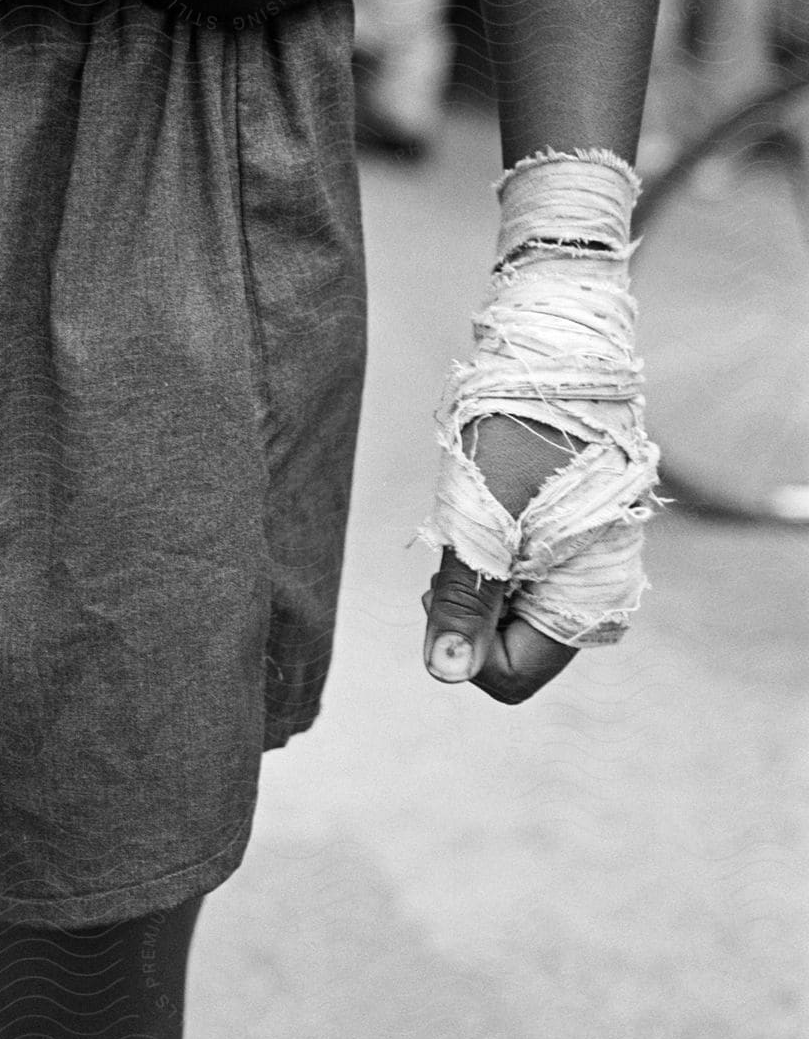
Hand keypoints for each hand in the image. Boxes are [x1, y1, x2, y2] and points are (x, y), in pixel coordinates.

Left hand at [422, 414, 579, 702]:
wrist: (552, 361)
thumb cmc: (519, 432)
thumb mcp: (481, 519)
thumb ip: (465, 600)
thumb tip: (446, 672)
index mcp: (586, 600)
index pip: (509, 676)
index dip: (465, 645)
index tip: (445, 584)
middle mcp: (593, 595)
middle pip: (508, 649)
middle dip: (470, 611)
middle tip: (463, 544)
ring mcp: (581, 568)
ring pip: (507, 613)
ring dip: (479, 580)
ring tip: (479, 519)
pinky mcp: (566, 544)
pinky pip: (515, 579)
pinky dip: (490, 557)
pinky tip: (488, 512)